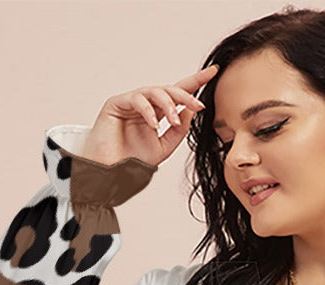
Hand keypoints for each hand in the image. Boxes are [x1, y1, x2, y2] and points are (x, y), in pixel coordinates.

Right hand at [82, 63, 219, 168]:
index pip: (179, 94)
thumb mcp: (165, 147)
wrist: (111, 172)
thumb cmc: (133, 160)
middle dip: (186, 95)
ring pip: (154, 91)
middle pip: (169, 90)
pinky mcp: (116, 103)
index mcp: (158, 113)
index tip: (213, 72)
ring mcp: (131, 102)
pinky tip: (154, 125)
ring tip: (174, 120)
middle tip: (199, 105)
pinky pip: (137, 99)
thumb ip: (179, 130)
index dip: (195, 82)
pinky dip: (148, 111)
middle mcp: (146, 104)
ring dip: (168, 104)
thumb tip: (192, 110)